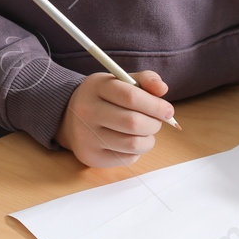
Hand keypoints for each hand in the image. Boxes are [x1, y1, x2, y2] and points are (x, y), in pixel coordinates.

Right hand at [54, 71, 173, 166]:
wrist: (70, 117)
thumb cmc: (103, 97)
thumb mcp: (119, 81)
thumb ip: (144, 80)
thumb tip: (163, 90)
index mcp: (96, 87)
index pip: (130, 96)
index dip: (155, 105)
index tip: (168, 111)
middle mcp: (87, 111)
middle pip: (133, 122)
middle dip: (154, 123)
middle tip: (157, 122)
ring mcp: (87, 136)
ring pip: (133, 143)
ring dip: (148, 139)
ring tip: (145, 132)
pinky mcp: (91, 156)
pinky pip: (127, 158)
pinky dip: (136, 151)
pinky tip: (129, 141)